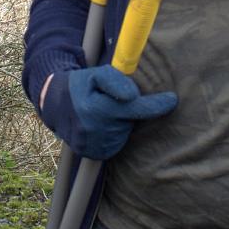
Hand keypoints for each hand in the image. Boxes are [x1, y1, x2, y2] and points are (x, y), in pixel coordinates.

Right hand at [38, 65, 176, 159]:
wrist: (55, 106)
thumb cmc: (80, 86)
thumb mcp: (94, 74)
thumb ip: (115, 80)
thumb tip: (133, 96)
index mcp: (95, 109)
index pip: (135, 108)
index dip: (156, 105)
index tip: (172, 100)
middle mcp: (94, 131)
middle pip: (131, 120)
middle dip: (129, 111)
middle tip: (112, 101)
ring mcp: (93, 146)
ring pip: (124, 133)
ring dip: (121, 123)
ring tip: (102, 112)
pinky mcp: (93, 154)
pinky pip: (116, 144)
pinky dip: (114, 134)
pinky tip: (101, 125)